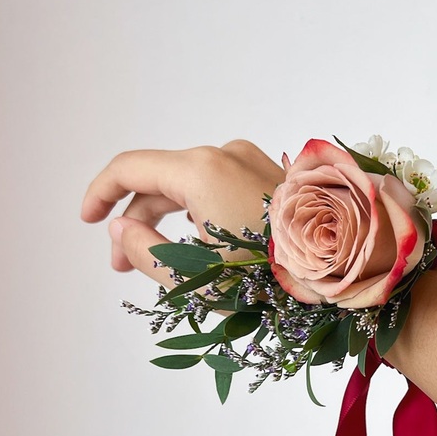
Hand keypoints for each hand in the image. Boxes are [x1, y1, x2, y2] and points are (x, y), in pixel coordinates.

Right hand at [81, 140, 283, 287]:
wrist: (350, 267)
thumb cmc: (275, 281)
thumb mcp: (199, 278)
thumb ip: (145, 250)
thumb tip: (120, 228)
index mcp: (202, 170)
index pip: (130, 167)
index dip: (99, 193)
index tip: (86, 220)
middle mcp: (226, 154)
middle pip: (161, 180)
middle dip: (136, 220)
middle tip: (123, 264)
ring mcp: (253, 161)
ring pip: (191, 186)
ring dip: (169, 219)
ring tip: (163, 263)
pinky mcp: (272, 175)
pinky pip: (221, 188)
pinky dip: (201, 212)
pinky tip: (202, 246)